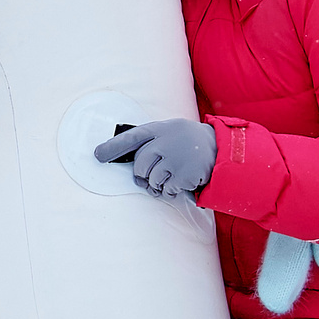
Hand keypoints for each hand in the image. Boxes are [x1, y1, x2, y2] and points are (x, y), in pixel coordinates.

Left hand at [92, 118, 216, 198]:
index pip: (132, 137)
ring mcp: (175, 158)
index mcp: (161, 129)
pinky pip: (166, 190)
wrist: (221, 148)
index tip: (97, 155)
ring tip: (173, 174)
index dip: (113, 147)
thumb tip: (131, 164)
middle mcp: (166, 141)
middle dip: (143, 174)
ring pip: (151, 180)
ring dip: (159, 184)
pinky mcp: (184, 174)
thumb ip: (152, 143)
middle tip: (154, 174)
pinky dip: (172, 190)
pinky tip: (183, 179)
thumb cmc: (189, 142)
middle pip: (140, 165)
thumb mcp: (171, 132)